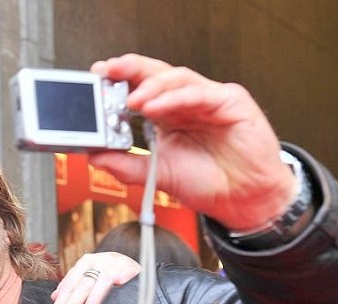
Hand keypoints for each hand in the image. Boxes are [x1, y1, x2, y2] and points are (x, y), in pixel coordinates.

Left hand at [47, 251, 140, 303]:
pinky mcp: (127, 268)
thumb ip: (75, 287)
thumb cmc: (113, 276)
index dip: (60, 302)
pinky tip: (99, 302)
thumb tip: (55, 297)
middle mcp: (97, 261)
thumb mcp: (92, 279)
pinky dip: (109, 288)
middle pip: (79, 285)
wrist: (139, 268)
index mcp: (86, 263)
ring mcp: (112, 263)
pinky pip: (116, 278)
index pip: (69, 284)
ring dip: (89, 299)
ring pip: (96, 282)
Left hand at [87, 54, 296, 231]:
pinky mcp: (231, 102)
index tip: (97, 80)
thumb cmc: (208, 182)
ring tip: (132, 99)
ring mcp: (209, 99)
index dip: (119, 81)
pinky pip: (200, 93)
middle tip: (107, 72)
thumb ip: (125, 166)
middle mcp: (186, 103)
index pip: (141, 88)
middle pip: (156, 74)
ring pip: (177, 78)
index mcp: (168, 115)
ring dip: (152, 86)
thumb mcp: (156, 175)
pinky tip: (158, 106)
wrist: (242, 200)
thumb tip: (94, 156)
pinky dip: (177, 98)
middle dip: (130, 69)